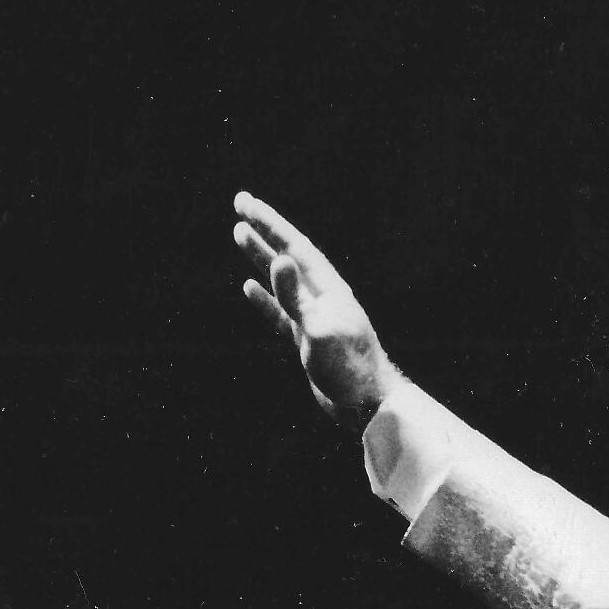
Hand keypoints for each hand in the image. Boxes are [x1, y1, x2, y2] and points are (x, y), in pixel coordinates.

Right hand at [232, 191, 392, 428]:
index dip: (269, 222)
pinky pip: (282, 312)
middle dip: (263, 229)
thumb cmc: (349, 369)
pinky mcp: (309, 340)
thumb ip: (296, 296)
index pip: (294, 246)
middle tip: (238, 204)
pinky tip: (249, 287)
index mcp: (329, 289)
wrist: (370, 406)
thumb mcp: (318, 329)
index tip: (244, 202)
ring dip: (261, 257)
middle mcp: (323, 297)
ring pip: (282, 280)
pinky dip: (265, 298)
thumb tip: (279, 258)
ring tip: (239, 234)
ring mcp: (316, 318)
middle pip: (287, 255)